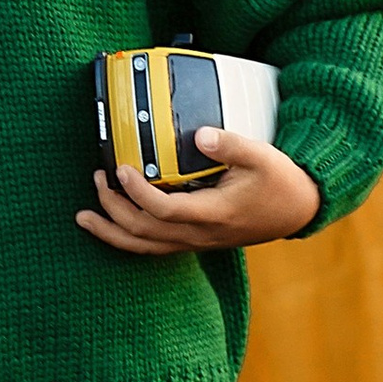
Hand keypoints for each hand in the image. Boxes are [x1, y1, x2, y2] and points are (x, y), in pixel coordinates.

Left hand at [78, 125, 321, 258]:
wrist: (298, 209)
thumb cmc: (280, 183)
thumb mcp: (262, 157)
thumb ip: (230, 145)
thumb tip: (199, 134)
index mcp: (213, 213)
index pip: (163, 210)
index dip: (136, 192)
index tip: (121, 168)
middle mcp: (200, 234)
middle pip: (144, 232)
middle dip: (114, 208)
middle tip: (98, 178)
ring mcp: (197, 241)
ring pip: (145, 247)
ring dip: (112, 232)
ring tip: (84, 217)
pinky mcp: (196, 240)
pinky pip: (155, 246)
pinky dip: (129, 238)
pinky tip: (113, 225)